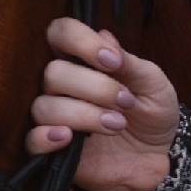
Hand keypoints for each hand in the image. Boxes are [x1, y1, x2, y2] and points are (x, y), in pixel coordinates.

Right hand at [26, 18, 180, 190]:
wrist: (158, 157)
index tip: (112, 61)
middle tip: (126, 102)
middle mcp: (63, 85)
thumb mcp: (152, 82)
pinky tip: (69, 138)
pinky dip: (46, 137)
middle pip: (53, 73)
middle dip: (95, 87)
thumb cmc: (152, 114)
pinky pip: (32, 140)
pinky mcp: (53, 149)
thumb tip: (103, 35)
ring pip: (45, 106)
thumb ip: (127, 61)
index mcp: (83, 60)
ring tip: (117, 124)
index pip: (60, 33)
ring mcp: (56, 117)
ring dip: (84, 114)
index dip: (81, 42)